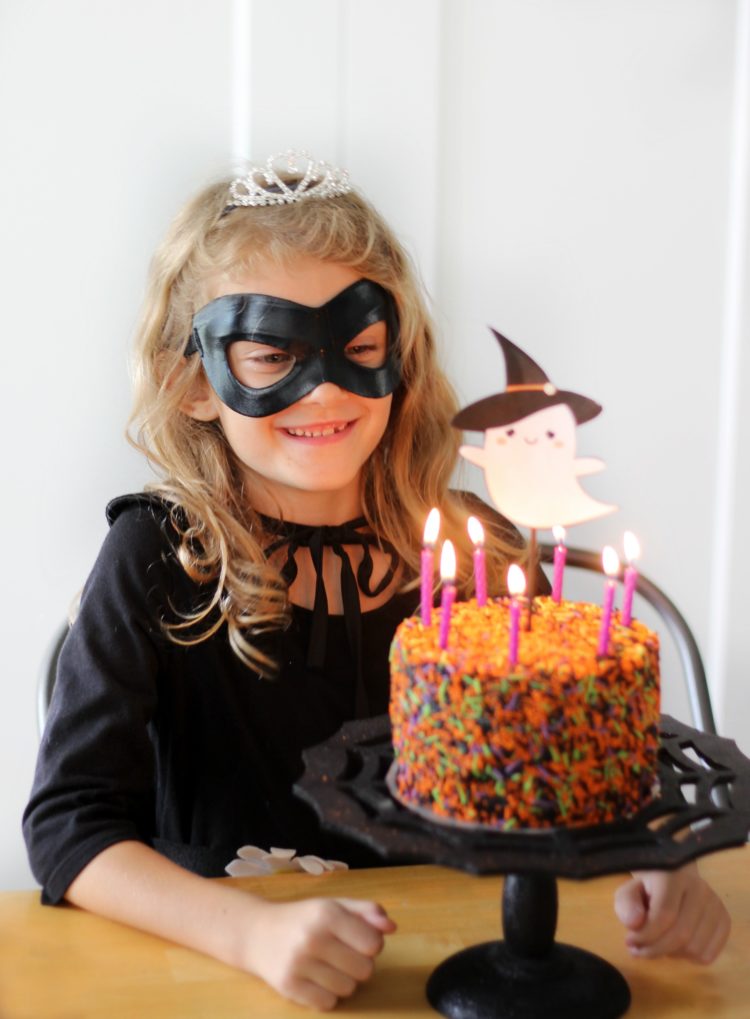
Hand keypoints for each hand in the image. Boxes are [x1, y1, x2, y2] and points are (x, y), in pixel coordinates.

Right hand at [241, 896, 395, 1009]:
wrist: (257, 933)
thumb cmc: (304, 918)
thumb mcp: (334, 905)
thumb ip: (367, 912)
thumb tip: (392, 927)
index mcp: (327, 913)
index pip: (374, 944)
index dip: (371, 944)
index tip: (358, 940)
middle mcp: (312, 937)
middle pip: (365, 970)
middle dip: (358, 964)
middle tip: (341, 954)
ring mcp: (299, 964)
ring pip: (348, 989)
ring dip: (343, 980)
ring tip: (326, 965)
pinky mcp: (289, 987)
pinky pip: (328, 1004)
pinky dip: (326, 995)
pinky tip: (314, 978)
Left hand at [614, 863, 729, 962]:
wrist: (674, 876)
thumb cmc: (648, 887)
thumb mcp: (628, 891)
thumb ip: (625, 905)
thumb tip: (635, 924)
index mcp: (673, 875)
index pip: (664, 914)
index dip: (646, 935)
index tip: (629, 942)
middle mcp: (699, 888)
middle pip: (681, 934)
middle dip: (655, 949)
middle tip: (638, 950)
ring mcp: (715, 904)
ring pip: (695, 948)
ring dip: (670, 954)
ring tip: (657, 944)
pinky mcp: (725, 920)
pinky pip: (708, 955)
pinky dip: (688, 958)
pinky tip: (676, 946)